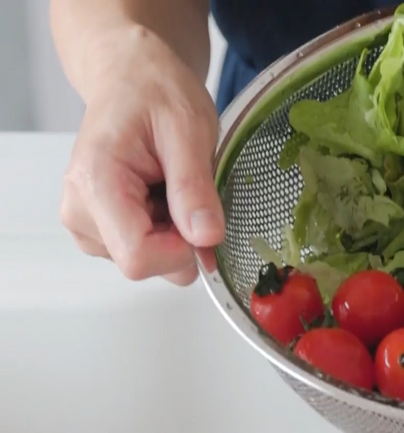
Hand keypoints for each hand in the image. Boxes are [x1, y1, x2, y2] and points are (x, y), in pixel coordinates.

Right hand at [60, 25, 223, 285]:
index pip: (137, 257)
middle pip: (144, 265)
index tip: (198, 217)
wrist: (132, 78)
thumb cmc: (155, 93)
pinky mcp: (100, 232)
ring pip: (150, 264)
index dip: (180, 250)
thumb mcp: (189, 130)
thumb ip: (194, 188)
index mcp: (94, 182)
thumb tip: (205, 238)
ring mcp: (87, 224)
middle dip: (180, 240)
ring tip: (169, 187)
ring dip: (175, 234)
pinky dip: (166, 234)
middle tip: (185, 190)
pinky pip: (148, 255)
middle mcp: (79, 210)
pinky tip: (161, 198)